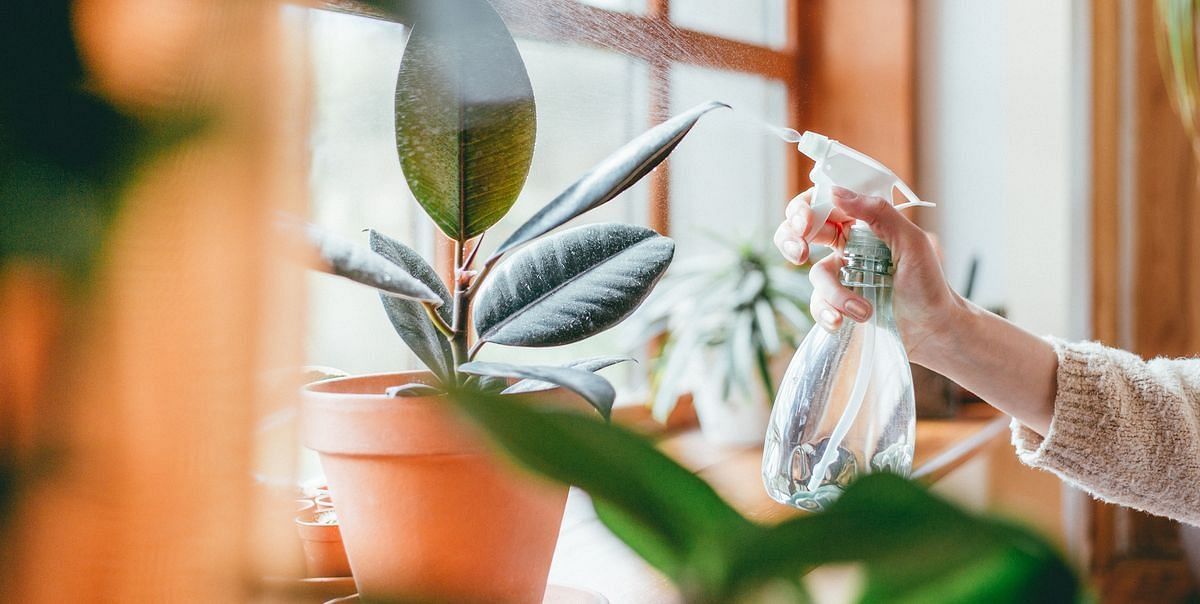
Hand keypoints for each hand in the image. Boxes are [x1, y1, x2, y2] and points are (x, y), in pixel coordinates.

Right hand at [774, 186, 961, 365]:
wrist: (934, 330)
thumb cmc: (929, 283)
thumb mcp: (911, 241)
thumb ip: (878, 213)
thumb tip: (836, 193)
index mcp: (862, 225)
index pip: (823, 205)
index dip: (804, 209)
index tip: (805, 223)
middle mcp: (846, 247)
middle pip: (799, 233)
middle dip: (791, 240)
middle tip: (800, 253)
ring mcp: (841, 276)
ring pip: (815, 275)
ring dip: (834, 294)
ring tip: (863, 309)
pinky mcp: (838, 304)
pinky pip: (818, 305)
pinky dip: (827, 313)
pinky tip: (843, 322)